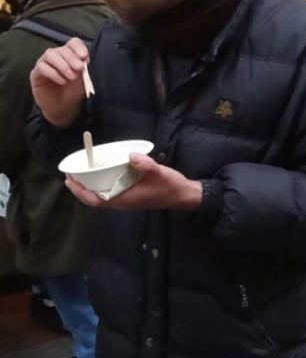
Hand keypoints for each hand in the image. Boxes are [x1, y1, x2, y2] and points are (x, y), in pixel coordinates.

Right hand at [30, 38, 88, 127]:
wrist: (63, 108)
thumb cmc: (73, 91)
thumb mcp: (83, 79)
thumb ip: (83, 68)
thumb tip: (84, 60)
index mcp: (70, 55)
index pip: (73, 43)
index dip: (78, 47)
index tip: (85, 57)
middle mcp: (56, 56)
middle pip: (62, 49)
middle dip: (72, 58)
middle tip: (79, 69)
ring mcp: (44, 63)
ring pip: (50, 55)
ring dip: (62, 65)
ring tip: (71, 77)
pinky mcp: (36, 74)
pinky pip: (42, 67)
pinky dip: (53, 73)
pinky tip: (62, 81)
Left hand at [65, 153, 202, 210]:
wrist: (183, 195)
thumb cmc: (170, 186)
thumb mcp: (159, 173)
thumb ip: (145, 164)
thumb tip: (131, 155)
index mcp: (126, 199)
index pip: (96, 200)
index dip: (81, 192)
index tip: (69, 181)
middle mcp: (123, 202)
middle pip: (95, 200)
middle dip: (81, 190)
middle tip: (70, 176)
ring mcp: (128, 201)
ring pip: (102, 197)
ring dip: (89, 189)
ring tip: (81, 176)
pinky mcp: (132, 197)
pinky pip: (110, 194)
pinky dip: (101, 187)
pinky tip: (102, 177)